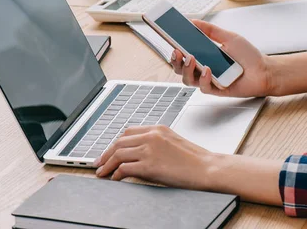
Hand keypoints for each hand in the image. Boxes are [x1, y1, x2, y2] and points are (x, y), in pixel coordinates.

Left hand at [94, 125, 212, 189]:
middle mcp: (152, 136)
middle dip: (106, 154)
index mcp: (158, 129)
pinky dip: (116, 174)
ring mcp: (150, 150)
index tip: (108, 151)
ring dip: (107, 164)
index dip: (115, 143)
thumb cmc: (194, 159)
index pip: (128, 132)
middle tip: (99, 163)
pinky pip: (124, 168)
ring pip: (118, 154)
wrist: (207, 168)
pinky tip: (115, 178)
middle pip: (119, 142)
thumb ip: (155, 142)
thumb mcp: (173, 142)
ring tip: (102, 173)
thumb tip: (138, 153)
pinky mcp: (149, 165)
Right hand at [171, 20, 272, 96]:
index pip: (183, 53)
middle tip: (176, 51)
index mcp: (204, 56)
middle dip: (175, 60)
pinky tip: (207, 70)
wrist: (264, 70)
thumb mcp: (229, 37)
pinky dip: (203, 78)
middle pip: (180, 68)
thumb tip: (194, 22)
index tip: (167, 37)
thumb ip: (211, 30)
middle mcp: (203, 69)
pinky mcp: (216, 90)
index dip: (173, 47)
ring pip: (187, 79)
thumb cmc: (248, 56)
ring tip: (191, 58)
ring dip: (186, 69)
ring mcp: (208, 80)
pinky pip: (203, 87)